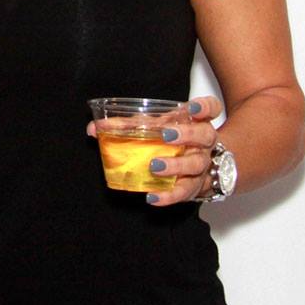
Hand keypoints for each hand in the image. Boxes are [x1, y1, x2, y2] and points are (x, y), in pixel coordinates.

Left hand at [86, 96, 221, 205]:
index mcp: (196, 121)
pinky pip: (184, 192)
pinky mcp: (195, 187)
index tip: (192, 107)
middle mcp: (204, 143)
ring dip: (175, 166)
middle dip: (187, 135)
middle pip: (204, 136)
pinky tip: (153, 197)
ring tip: (154, 166)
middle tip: (166, 135)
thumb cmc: (173, 141)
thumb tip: (93, 128)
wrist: (197, 169)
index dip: (204, 107)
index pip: (211, 108)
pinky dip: (168, 196)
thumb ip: (126, 125)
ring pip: (196, 165)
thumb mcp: (156, 127)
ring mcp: (202, 165)